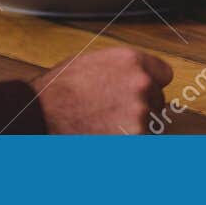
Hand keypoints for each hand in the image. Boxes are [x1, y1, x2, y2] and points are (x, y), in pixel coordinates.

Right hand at [32, 47, 172, 133]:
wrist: (41, 115)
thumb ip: (121, 69)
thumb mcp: (92, 63)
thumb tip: (137, 76)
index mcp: (131, 61)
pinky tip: (105, 138)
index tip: (143, 92)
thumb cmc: (59, 91)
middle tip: (114, 114)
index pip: (164, 74)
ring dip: (133, 128)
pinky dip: (126, 143)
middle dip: (140, 108)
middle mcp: (141, 84)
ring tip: (105, 127)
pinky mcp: (134, 138)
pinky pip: (140, 142)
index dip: (151, 84)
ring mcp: (139, 113)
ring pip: (150, 125)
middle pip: (157, 101)